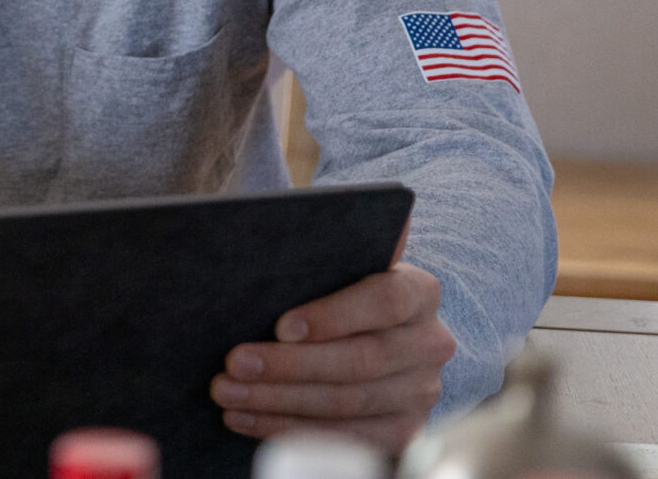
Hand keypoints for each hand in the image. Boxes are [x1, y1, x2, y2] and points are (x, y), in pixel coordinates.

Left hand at [209, 261, 455, 453]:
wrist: (358, 329)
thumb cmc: (330, 284)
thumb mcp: (332, 257)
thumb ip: (324, 242)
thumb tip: (289, 217)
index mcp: (419, 291)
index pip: (384, 301)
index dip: (333, 316)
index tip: (281, 326)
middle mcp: (430, 343)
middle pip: (360, 360)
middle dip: (290, 365)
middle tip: (234, 363)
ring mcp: (421, 393)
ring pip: (346, 404)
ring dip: (278, 401)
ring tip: (227, 392)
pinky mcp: (403, 431)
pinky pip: (344, 439)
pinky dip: (288, 429)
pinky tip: (244, 418)